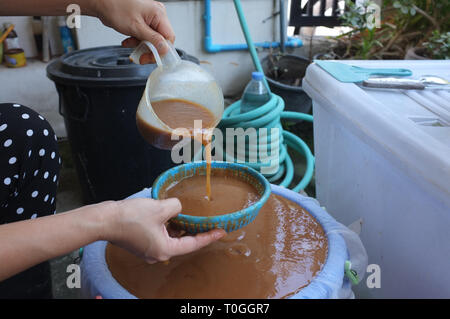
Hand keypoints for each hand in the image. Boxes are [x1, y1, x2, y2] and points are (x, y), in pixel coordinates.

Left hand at [92, 0, 174, 61]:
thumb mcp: (136, 27)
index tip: (153, 58)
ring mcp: (149, 18)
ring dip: (141, 46)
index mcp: (159, 14)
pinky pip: (145, 35)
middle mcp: (156, 15)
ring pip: (152, 39)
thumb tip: (165, 49)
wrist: (102, 2)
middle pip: (161, 39)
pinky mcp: (142, 21)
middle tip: (142, 57)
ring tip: (130, 45)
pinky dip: (137, 41)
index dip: (162, 50)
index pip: (169, 37)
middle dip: (150, 50)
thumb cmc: (115, 7)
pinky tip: (129, 41)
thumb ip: (152, 39)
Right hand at [103, 198, 225, 263]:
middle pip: (182, 242)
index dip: (208, 236)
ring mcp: (148, 249)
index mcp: (165, 250)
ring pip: (170, 237)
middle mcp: (158, 254)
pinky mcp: (141, 242)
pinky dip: (167, 226)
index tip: (221, 231)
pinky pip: (160, 235)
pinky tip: (170, 214)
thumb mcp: (160, 208)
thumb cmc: (130, 217)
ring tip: (189, 215)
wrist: (104, 220)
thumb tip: (178, 207)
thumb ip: (176, 207)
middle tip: (207, 221)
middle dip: (193, 230)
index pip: (193, 244)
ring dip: (179, 226)